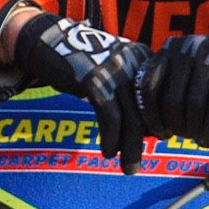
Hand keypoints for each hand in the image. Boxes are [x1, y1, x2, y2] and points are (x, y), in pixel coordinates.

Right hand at [12, 13, 150, 173]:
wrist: (48, 40)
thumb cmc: (82, 59)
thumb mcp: (113, 64)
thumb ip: (130, 85)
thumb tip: (146, 124)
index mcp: (142, 56)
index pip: (160, 97)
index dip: (159, 123)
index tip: (156, 142)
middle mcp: (133, 60)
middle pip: (147, 109)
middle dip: (145, 141)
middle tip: (141, 162)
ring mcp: (114, 69)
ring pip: (131, 118)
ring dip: (130, 148)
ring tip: (128, 167)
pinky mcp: (95, 79)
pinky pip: (110, 117)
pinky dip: (111, 139)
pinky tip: (107, 152)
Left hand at [135, 25, 208, 146]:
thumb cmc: (203, 69)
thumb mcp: (180, 71)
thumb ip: (164, 91)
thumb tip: (150, 131)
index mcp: (167, 49)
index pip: (148, 86)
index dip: (151, 115)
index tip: (159, 132)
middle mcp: (186, 48)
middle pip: (172, 99)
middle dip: (176, 126)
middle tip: (182, 137)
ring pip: (195, 102)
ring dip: (195, 129)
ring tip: (196, 139)